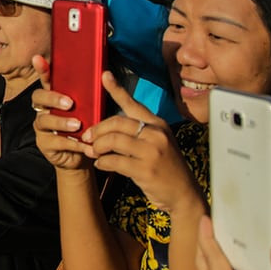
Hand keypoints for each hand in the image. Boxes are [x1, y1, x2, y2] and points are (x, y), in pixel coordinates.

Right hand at [31, 55, 91, 169]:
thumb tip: (105, 75)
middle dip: (53, 98)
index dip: (41, 69)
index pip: (46, 79)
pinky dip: (71, 142)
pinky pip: (55, 141)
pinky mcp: (45, 144)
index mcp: (55, 97)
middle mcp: (44, 109)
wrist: (83, 156)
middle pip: (38, 97)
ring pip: (45, 120)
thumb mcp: (91, 110)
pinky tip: (83, 144)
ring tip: (77, 125)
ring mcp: (42, 127)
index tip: (38, 58)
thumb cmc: (87, 128)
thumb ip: (91, 95)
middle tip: (69, 103)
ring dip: (61, 122)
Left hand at [82, 71, 200, 213]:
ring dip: (97, 146)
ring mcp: (152, 152)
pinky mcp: (146, 170)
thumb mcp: (157, 143)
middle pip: (117, 123)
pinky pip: (114, 161)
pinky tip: (101, 164)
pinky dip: (102, 162)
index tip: (104, 75)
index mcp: (158, 124)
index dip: (117, 89)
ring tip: (92, 152)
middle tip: (87, 138)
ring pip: (113, 140)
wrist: (183, 194)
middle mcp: (156, 134)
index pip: (133, 104)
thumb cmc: (165, 168)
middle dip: (97, 130)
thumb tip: (106, 127)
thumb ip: (137, 132)